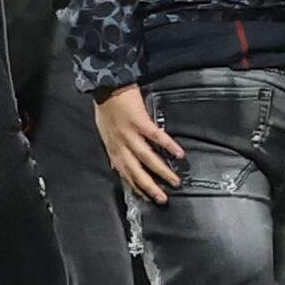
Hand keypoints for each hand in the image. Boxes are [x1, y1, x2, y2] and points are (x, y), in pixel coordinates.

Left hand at [93, 81, 183, 203]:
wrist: (105, 85)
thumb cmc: (106, 108)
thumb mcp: (104, 132)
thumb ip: (113, 148)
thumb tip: (116, 165)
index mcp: (113, 147)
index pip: (124, 173)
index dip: (135, 187)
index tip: (147, 198)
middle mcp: (121, 144)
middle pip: (136, 171)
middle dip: (150, 187)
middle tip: (162, 199)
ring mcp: (130, 134)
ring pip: (147, 158)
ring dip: (162, 171)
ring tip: (174, 181)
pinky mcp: (140, 122)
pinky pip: (156, 137)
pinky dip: (168, 146)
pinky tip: (179, 154)